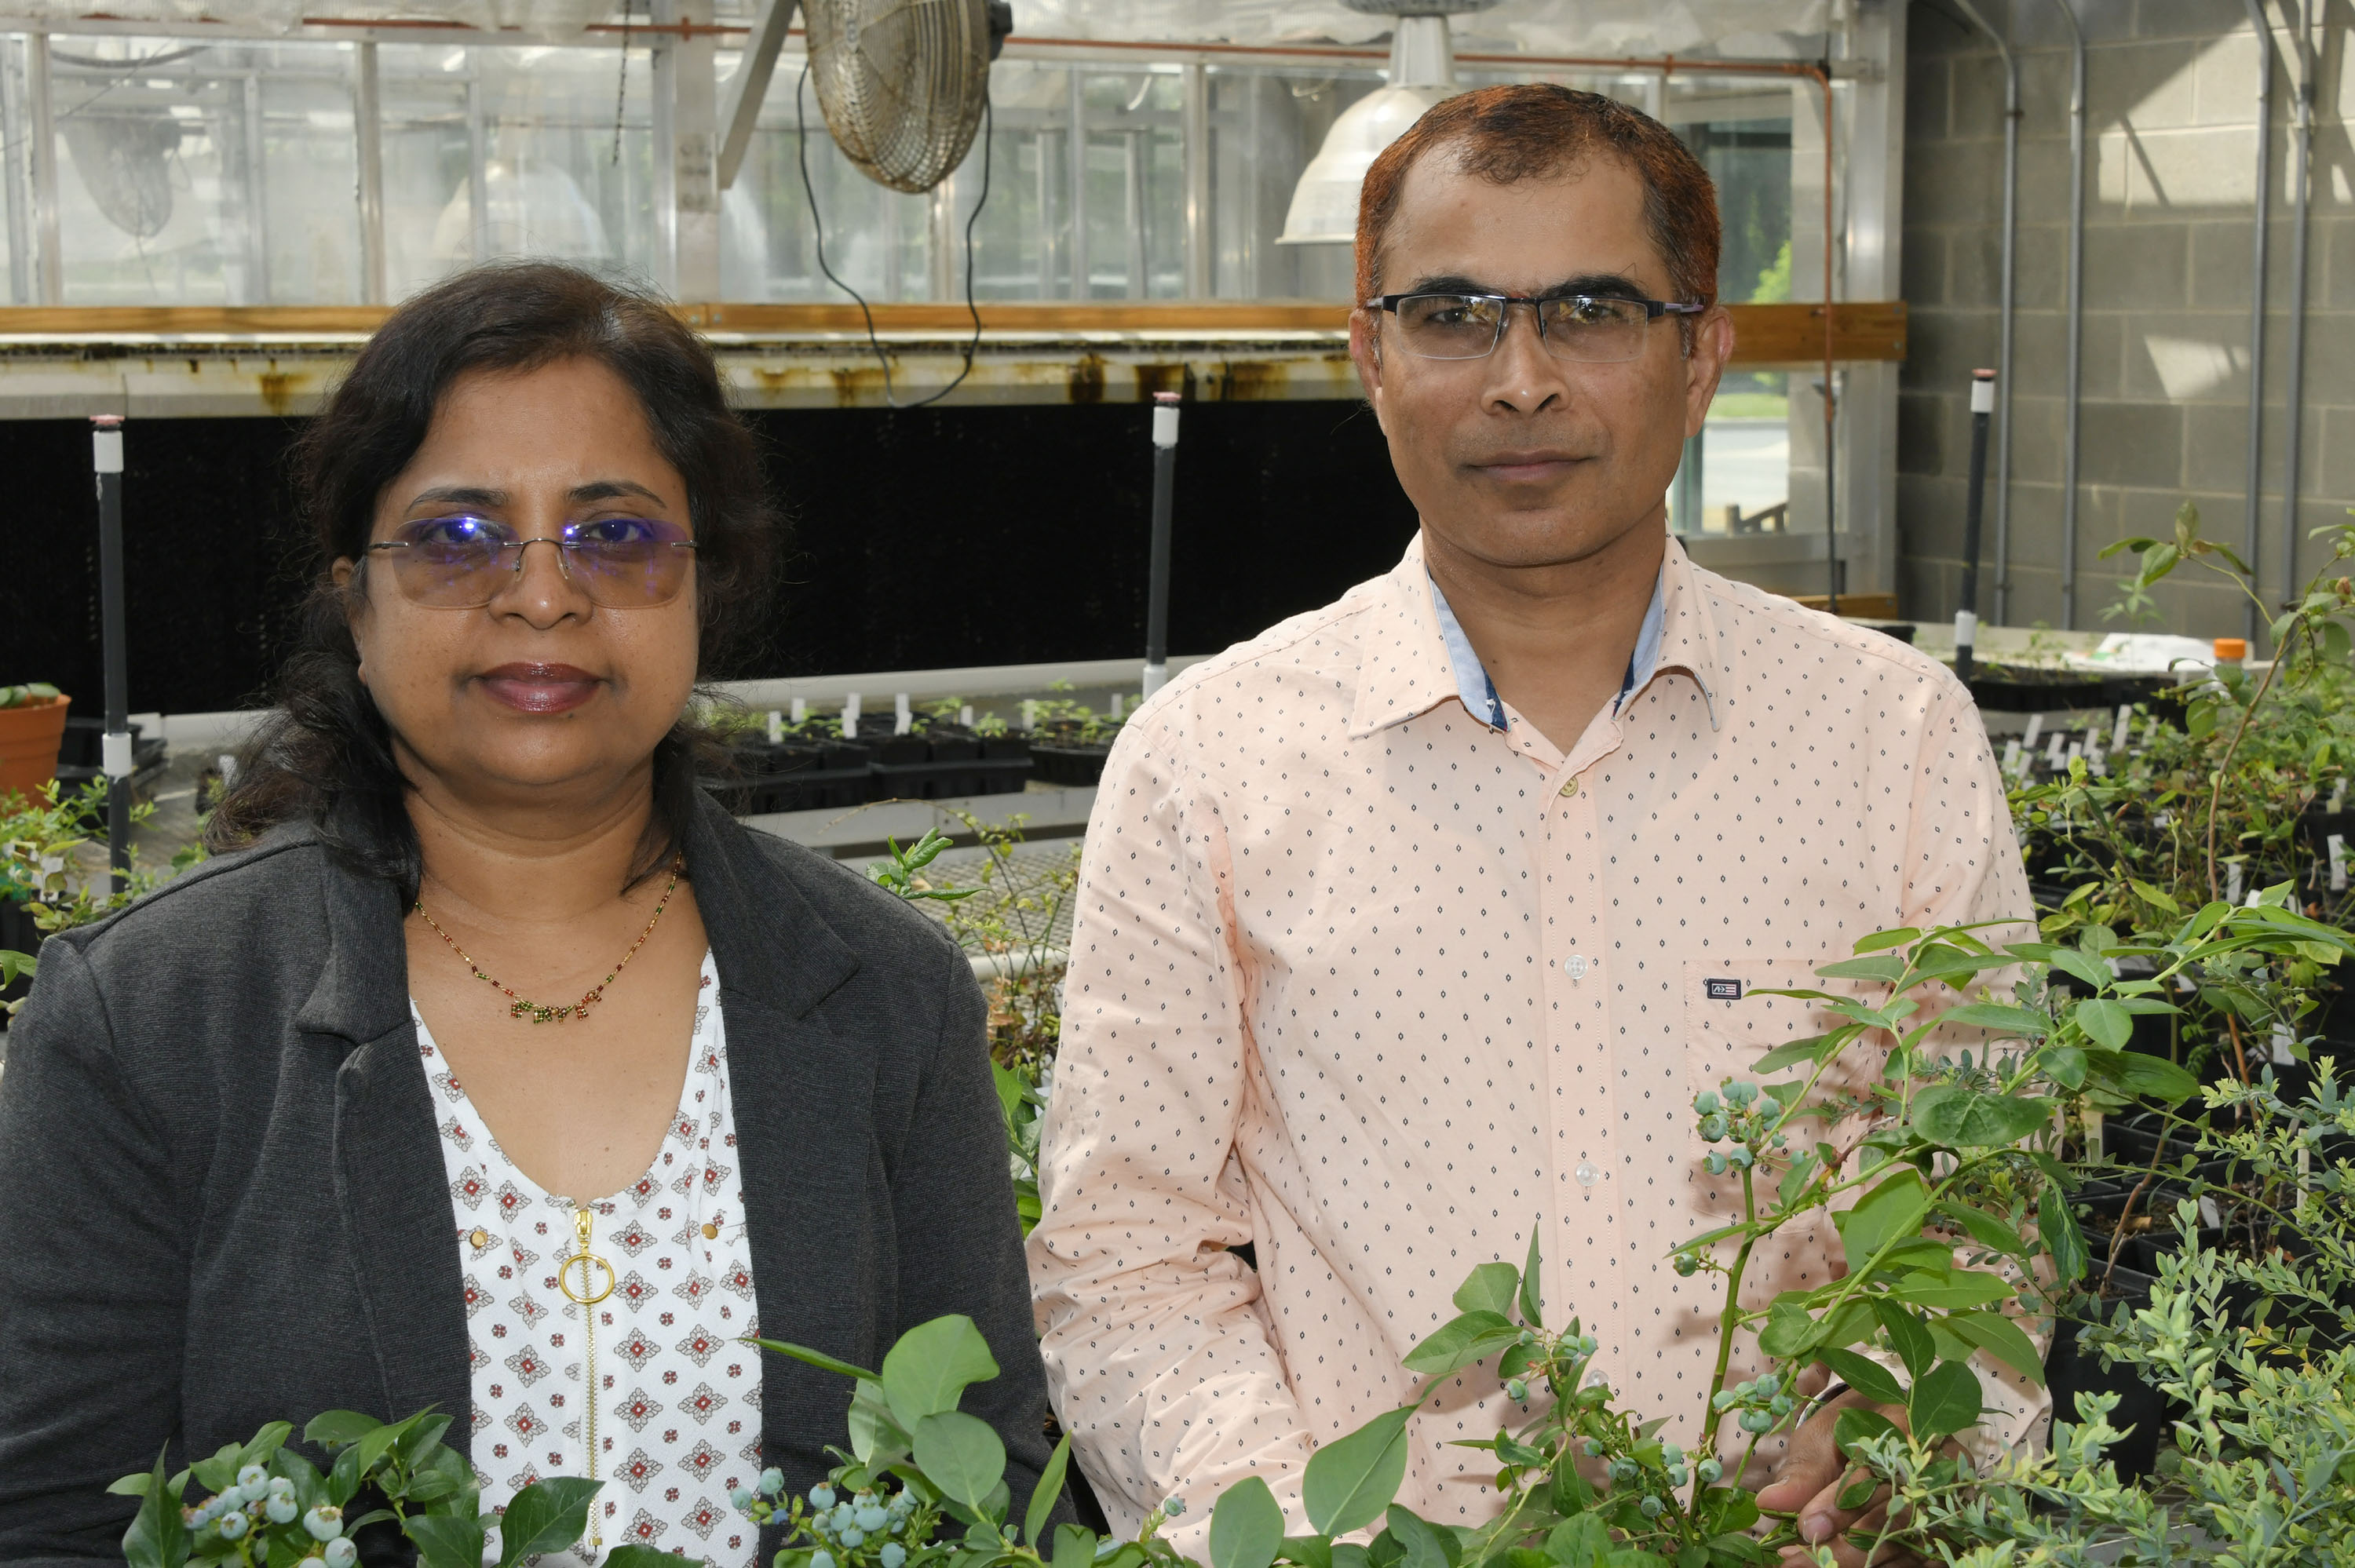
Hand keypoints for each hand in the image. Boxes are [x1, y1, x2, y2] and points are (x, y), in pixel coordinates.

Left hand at [1753, 1385, 1945, 1567]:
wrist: (1888, 1424)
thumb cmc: (1851, 1427)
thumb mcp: (1822, 1437)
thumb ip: (1803, 1472)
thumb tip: (1770, 1502)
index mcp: (1904, 1430)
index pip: (1874, 1475)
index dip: (1839, 1505)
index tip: (1805, 1526)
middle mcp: (1936, 1470)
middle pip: (1894, 1516)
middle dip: (1846, 1544)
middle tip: (1800, 1559)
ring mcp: (1946, 1503)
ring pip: (1906, 1543)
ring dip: (1857, 1560)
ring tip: (1809, 1565)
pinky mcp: (1945, 1530)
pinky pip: (1918, 1558)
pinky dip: (1880, 1564)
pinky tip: (1843, 1565)